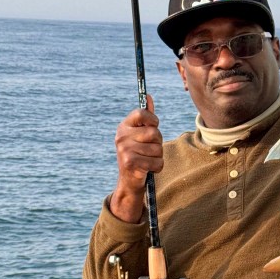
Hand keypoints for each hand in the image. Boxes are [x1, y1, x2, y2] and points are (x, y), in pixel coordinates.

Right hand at [110, 98, 162, 220]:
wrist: (129, 181)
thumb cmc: (138, 154)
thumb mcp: (140, 135)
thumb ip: (146, 117)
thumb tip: (148, 96)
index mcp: (124, 126)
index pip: (141, 113)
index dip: (153, 120)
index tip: (154, 126)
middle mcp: (121, 136)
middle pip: (154, 133)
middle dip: (158, 143)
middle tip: (149, 150)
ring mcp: (124, 149)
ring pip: (158, 148)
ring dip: (158, 156)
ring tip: (148, 160)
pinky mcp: (130, 163)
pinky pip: (157, 161)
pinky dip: (157, 167)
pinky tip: (148, 169)